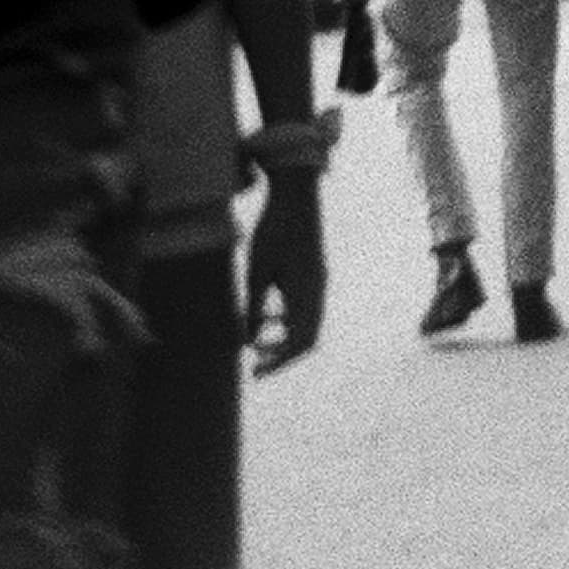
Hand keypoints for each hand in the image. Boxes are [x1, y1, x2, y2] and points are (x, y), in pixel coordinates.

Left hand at [242, 177, 326, 376]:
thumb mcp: (255, 271)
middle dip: (282, 355)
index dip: (278, 362)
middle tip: (255, 366)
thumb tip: (248, 340)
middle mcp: (318, 291)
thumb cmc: (272, 231)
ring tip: (256, 340)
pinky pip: (306, 309)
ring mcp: (319, 282)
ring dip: (284, 337)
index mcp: (306, 293)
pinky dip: (288, 320)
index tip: (254, 372)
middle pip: (308, 339)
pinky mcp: (315, 274)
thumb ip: (254, 307)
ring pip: (308, 325)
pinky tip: (267, 314)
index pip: (299, 342)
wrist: (296, 195)